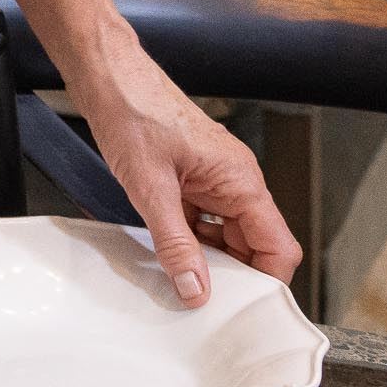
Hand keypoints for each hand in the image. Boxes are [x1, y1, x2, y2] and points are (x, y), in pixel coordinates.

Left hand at [65, 38, 300, 306]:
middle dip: (234, 276)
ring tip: (182, 281)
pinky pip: (201, 219)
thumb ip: (176, 243)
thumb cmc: (133, 112)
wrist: (107, 75)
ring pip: (226, 234)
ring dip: (209, 258)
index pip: (279, 246)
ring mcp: (213, 178)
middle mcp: (235, 181)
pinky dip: (189, 238)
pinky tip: (166, 252)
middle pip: (254, 245)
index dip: (266, 282)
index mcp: (241, 181)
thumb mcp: (151, 187)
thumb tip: (195, 289)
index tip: (243, 311)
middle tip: (202, 302)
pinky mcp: (190, 177)